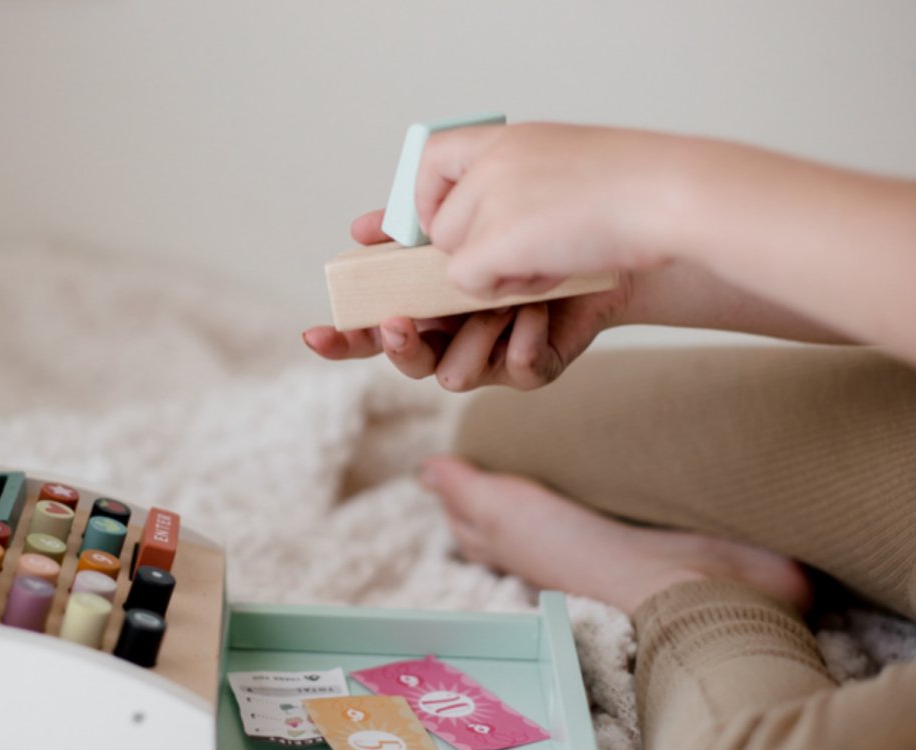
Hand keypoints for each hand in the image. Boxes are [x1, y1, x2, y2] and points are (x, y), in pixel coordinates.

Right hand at [303, 209, 634, 391]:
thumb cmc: (532, 222)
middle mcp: (453, 335)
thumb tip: (359, 228)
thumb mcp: (465, 208)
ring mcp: (491, 357)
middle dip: (399, 345)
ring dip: (475, 330)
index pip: (369, 329)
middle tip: (399, 320)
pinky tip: (540, 308)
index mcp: (427, 303)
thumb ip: (411, 222)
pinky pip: (516, 368)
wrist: (601, 238)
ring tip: (504, 296)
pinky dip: (525, 334)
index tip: (314, 333)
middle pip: (406, 361)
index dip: (341, 338)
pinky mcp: (532, 368)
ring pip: (455, 375)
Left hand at [419, 122, 676, 298]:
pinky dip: (502, 289)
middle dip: (474, 248)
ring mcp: (491, 199)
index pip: (432, 156)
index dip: (427, 194)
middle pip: (441, 222)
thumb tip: (497, 225)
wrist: (670, 195)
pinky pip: (465, 281)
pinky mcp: (497, 240)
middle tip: (527, 251)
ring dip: (495, 271)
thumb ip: (526, 183)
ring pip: (453, 255)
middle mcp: (492, 161)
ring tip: (550, 258)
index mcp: (510, 138)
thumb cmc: (641, 188)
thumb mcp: (571, 165)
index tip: (439, 219)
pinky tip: (548, 273)